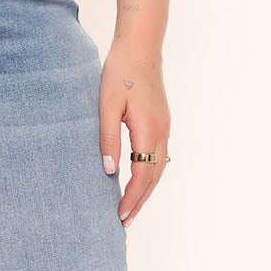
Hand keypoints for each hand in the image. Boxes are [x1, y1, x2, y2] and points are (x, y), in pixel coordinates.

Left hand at [99, 40, 169, 226]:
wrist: (141, 47)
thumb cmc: (120, 72)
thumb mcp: (106, 105)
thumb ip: (107, 138)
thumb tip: (108, 171)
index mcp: (148, 130)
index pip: (142, 175)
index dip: (131, 198)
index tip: (119, 216)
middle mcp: (161, 133)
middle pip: (154, 178)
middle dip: (140, 202)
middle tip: (124, 223)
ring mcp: (164, 128)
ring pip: (158, 169)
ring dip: (146, 191)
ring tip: (131, 209)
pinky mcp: (161, 123)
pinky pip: (158, 157)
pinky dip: (149, 175)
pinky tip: (139, 181)